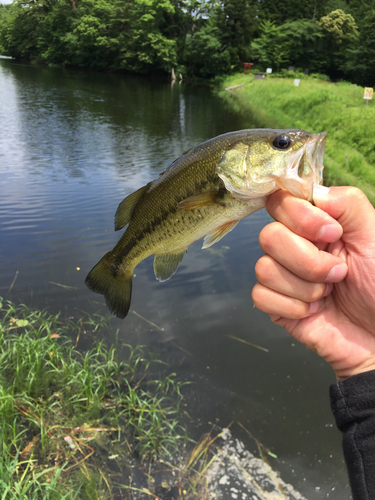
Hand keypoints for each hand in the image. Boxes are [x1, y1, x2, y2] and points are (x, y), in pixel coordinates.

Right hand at [252, 186, 374, 379]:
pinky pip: (261, 296)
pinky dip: (292, 306)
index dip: (300, 217)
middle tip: (338, 273)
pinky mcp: (276, 304)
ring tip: (328, 295)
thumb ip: (346, 203)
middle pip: (268, 236)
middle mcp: (295, 245)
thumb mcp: (374, 236)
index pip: (281, 202)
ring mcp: (283, 275)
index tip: (333, 234)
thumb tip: (311, 192)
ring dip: (304, 287)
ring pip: (264, 267)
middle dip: (307, 260)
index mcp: (316, 224)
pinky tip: (314, 311)